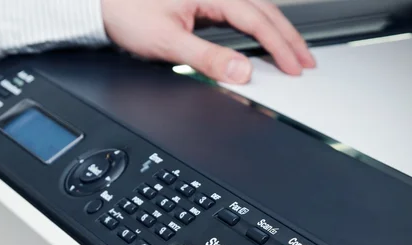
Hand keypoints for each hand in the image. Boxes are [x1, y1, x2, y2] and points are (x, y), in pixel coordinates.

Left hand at [102, 0, 315, 83]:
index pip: (257, 21)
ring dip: (278, 32)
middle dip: (289, 38)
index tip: (293, 67)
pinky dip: (260, 28)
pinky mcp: (205, 1)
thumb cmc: (129, 14)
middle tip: (306, 61)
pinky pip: (243, 13)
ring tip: (294, 52)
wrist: (105, 4)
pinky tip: (266, 40)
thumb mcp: (166, 42)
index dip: (278, 46)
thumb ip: (205, 58)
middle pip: (266, 11)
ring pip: (257, 10)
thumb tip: (240, 71)